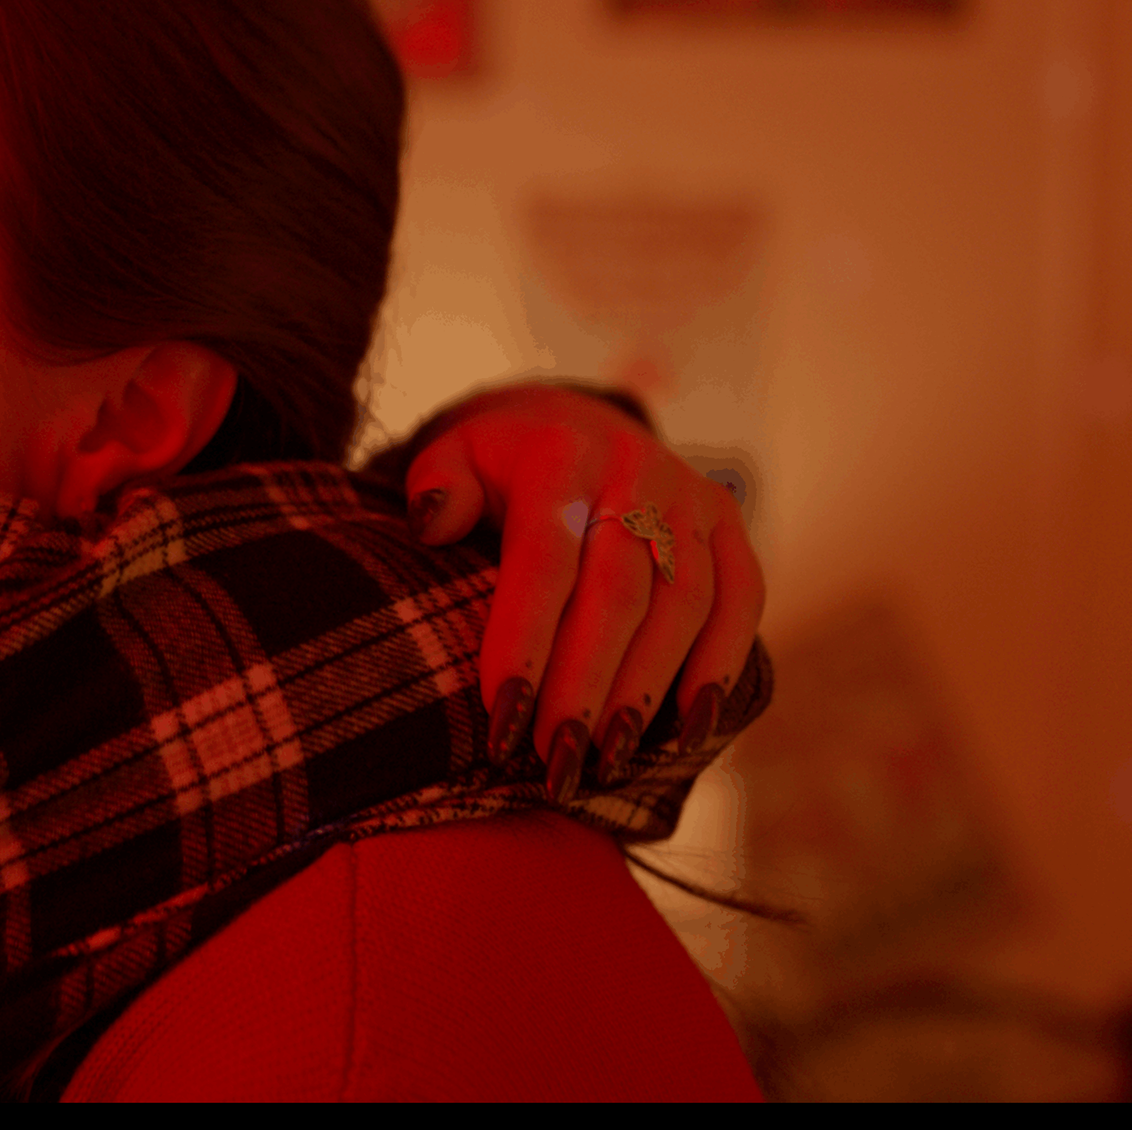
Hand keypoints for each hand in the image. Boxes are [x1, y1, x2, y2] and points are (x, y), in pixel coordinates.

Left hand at [401, 384, 764, 802]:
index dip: (525, 642)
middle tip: (555, 758)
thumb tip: (434, 523)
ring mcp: (689, 495)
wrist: (572, 418)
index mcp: (558, 457)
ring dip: (648, 688)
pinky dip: (722, 663)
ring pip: (682, 603)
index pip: (544, 560)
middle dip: (586, 685)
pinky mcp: (727, 520)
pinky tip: (689, 728)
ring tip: (609, 757)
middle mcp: (633, 471)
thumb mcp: (452, 456)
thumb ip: (436, 486)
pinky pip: (742, 596)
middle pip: (617, 592)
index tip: (502, 716)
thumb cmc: (498, 465)